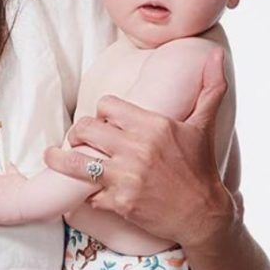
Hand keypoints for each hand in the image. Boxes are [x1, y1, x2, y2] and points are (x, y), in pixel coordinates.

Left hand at [44, 49, 239, 253]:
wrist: (204, 214)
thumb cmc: (201, 168)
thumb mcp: (205, 125)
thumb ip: (210, 88)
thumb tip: (217, 55)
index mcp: (153, 125)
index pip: (107, 106)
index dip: (102, 112)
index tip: (104, 120)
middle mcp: (136, 149)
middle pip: (86, 128)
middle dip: (79, 132)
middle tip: (79, 138)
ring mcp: (125, 177)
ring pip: (76, 161)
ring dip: (60, 158)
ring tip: (52, 156)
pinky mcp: (119, 203)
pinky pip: (88, 194)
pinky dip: (85, 193)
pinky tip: (84, 191)